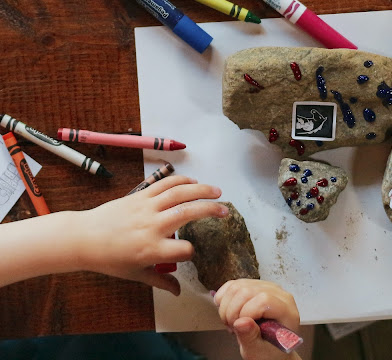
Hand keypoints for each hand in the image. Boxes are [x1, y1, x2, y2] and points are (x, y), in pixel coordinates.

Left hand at [76, 175, 227, 295]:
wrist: (85, 238)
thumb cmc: (110, 260)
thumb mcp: (136, 275)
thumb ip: (161, 281)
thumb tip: (180, 292)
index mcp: (152, 250)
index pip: (184, 250)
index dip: (192, 252)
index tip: (191, 252)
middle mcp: (153, 226)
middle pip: (188, 213)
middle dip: (210, 210)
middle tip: (225, 211)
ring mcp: (147, 207)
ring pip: (180, 193)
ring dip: (201, 189)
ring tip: (217, 191)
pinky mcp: (141, 195)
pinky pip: (165, 184)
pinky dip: (181, 180)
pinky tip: (194, 181)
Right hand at [214, 279, 300, 359]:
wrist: (269, 347)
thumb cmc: (269, 351)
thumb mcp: (259, 351)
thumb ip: (250, 337)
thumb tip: (241, 322)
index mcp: (286, 310)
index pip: (263, 300)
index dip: (246, 312)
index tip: (239, 328)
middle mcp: (278, 293)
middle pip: (247, 291)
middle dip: (232, 311)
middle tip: (233, 327)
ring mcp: (266, 286)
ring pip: (237, 286)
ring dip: (227, 306)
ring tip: (232, 322)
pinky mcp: (254, 285)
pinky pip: (233, 284)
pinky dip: (224, 298)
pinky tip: (228, 312)